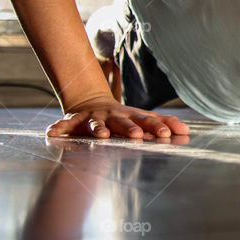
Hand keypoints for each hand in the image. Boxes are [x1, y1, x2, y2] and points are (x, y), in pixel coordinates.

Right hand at [46, 95, 190, 138]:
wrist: (91, 102)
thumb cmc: (123, 117)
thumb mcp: (143, 118)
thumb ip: (164, 123)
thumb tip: (187, 130)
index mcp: (131, 117)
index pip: (147, 121)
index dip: (157, 126)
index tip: (167, 134)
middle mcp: (113, 117)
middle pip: (123, 122)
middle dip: (130, 128)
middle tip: (138, 135)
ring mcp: (93, 119)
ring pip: (95, 124)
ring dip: (97, 129)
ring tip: (100, 136)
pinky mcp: (74, 121)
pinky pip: (65, 125)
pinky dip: (59, 129)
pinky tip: (53, 134)